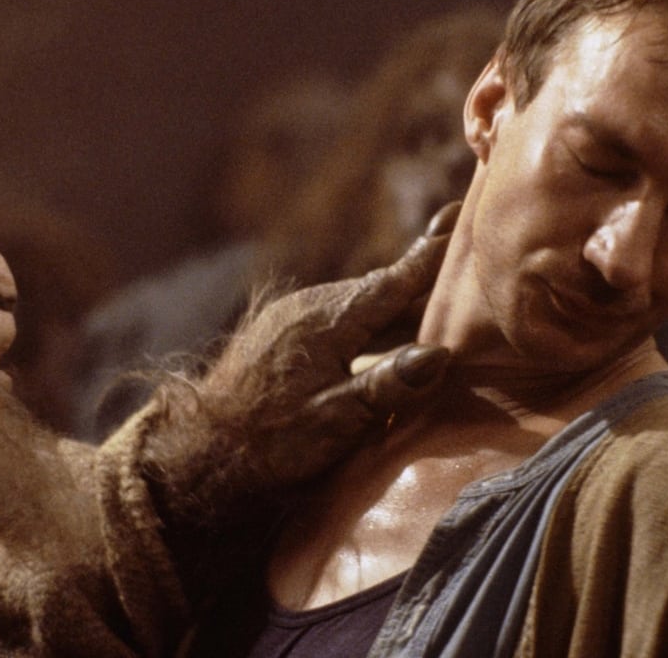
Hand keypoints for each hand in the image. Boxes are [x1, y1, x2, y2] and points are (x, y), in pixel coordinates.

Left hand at [147, 201, 459, 492]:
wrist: (203, 451)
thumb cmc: (271, 442)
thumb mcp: (336, 420)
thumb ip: (387, 385)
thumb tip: (438, 353)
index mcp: (329, 321)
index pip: (394, 282)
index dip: (431, 255)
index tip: (459, 217)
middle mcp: (311, 307)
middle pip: (382, 288)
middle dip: (423, 274)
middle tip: (463, 246)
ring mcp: (293, 317)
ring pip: (361, 304)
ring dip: (399, 302)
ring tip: (439, 291)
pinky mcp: (283, 333)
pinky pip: (341, 316)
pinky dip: (373, 318)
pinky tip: (388, 330)